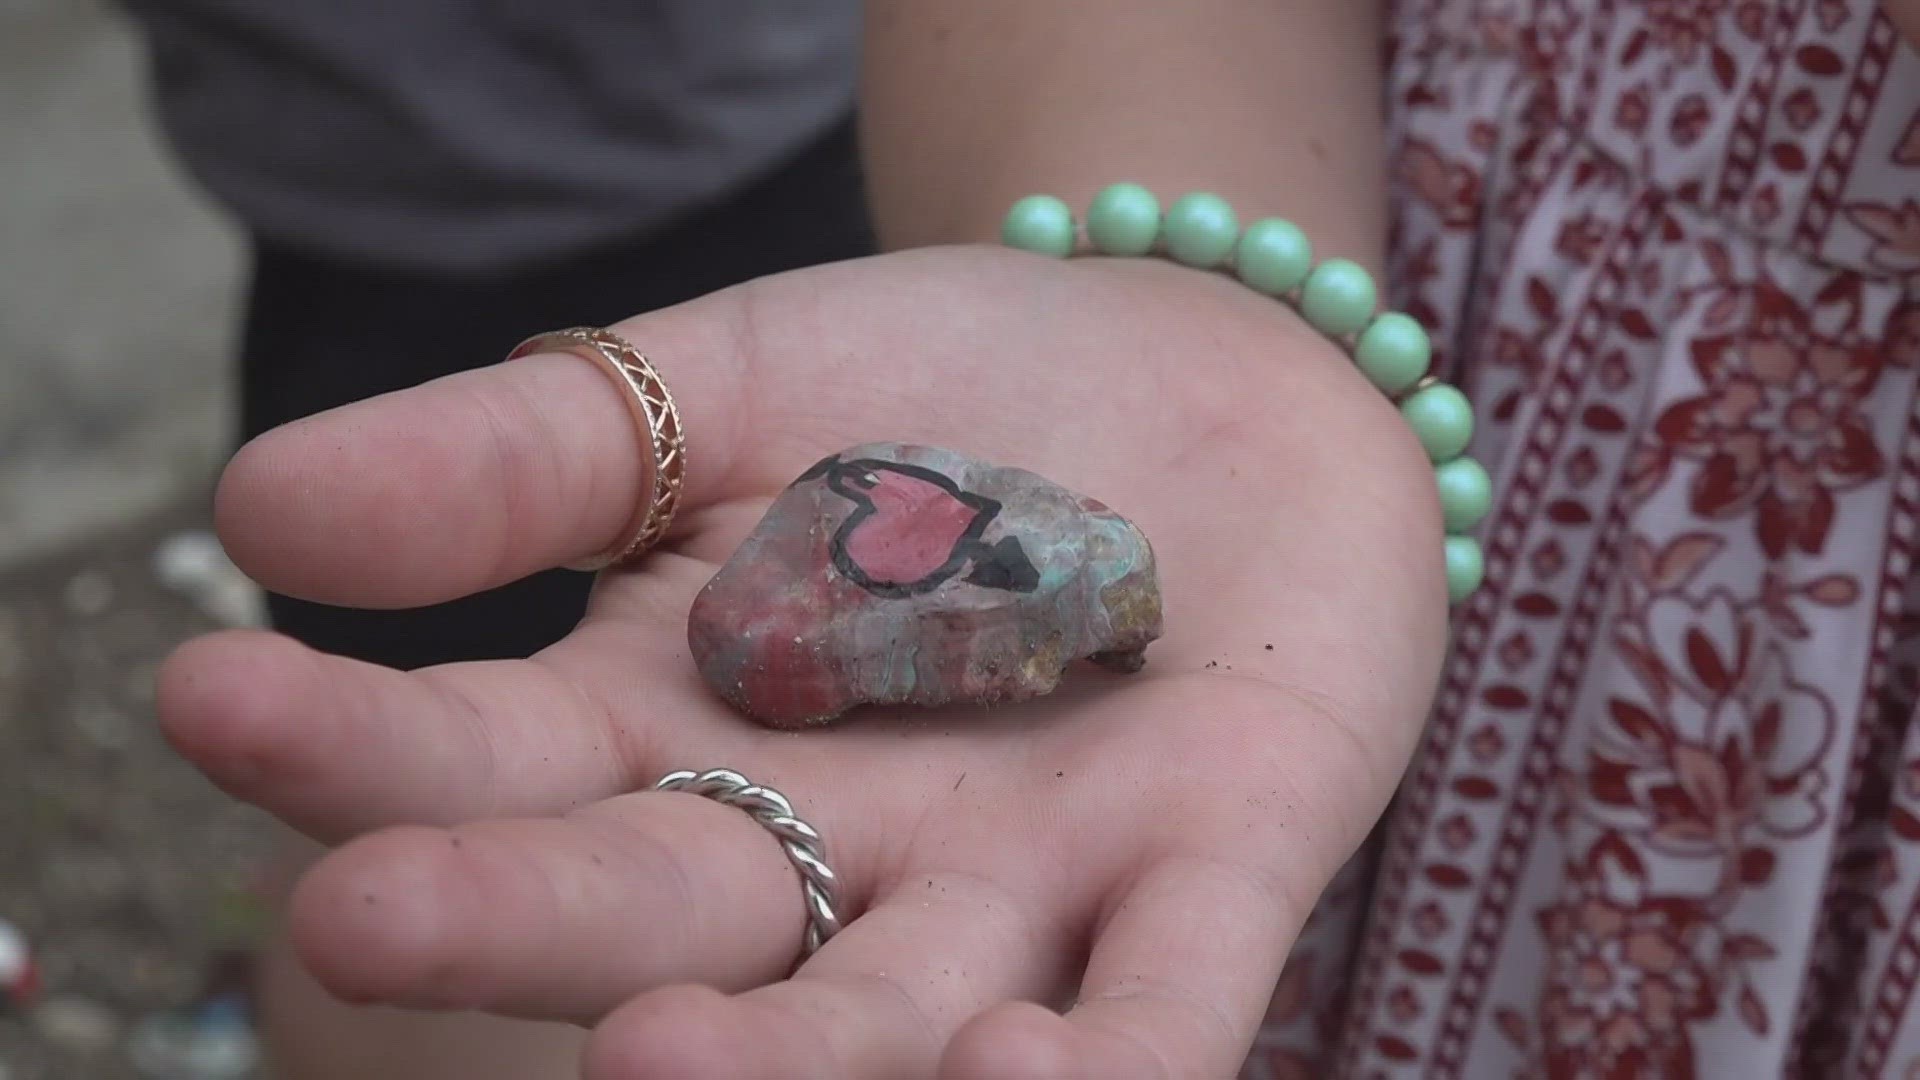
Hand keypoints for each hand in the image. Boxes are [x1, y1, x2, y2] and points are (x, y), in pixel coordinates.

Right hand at [160, 246, 1446, 1078]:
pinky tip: (1017, 1074)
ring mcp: (1022, 879)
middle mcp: (831, 847)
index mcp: (684, 728)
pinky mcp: (1214, 863)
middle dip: (516, 925)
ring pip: (887, 1015)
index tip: (216, 697)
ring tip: (661, 1061)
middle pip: (660, 915)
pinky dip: (1099, 1066)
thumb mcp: (725, 382)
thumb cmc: (946, 391)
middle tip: (363, 921)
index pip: (493, 764)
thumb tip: (259, 502)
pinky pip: (1165, 1000)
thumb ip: (525, 456)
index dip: (358, 747)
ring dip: (784, 1064)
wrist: (1213, 362)